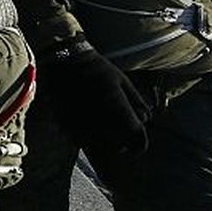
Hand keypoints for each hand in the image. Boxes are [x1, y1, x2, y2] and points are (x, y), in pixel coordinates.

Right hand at [40, 40, 148, 160]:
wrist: (65, 61)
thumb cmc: (98, 69)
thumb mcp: (123, 82)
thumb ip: (137, 102)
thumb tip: (147, 118)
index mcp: (124, 118)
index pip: (139, 145)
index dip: (138, 144)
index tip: (133, 138)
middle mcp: (107, 129)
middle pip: (119, 148)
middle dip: (120, 141)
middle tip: (115, 128)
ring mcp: (86, 129)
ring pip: (99, 147)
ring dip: (101, 140)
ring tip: (97, 124)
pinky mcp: (68, 127)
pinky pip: (80, 141)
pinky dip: (84, 136)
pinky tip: (82, 121)